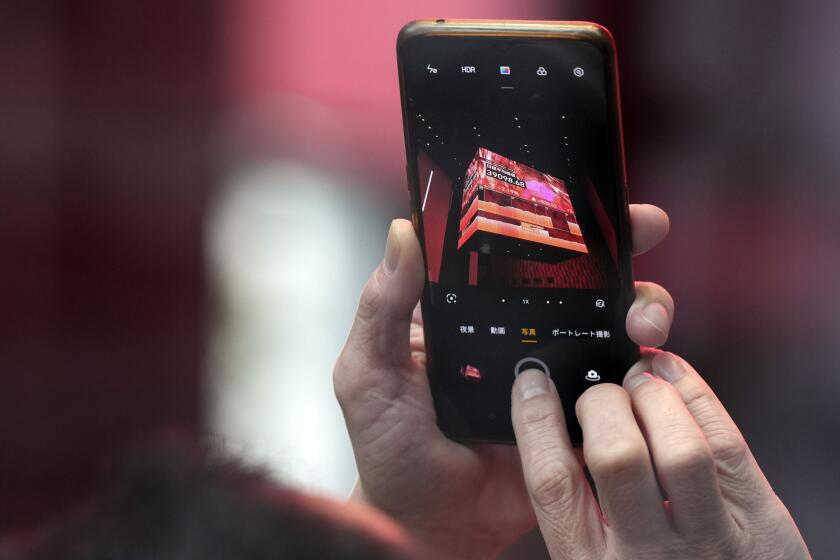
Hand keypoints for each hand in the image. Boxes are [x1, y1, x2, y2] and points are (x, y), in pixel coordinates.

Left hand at [333, 204, 672, 558]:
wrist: (430, 524)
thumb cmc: (390, 449)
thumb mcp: (369, 372)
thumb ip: (382, 307)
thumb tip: (403, 232)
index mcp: (468, 312)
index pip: (513, 251)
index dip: (549, 217)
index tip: (584, 191)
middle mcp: (516, 331)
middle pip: (577, 275)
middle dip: (619, 245)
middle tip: (645, 227)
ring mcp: (553, 371)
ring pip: (611, 320)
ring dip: (642, 303)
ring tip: (643, 318)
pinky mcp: (579, 413)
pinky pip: (623, 383)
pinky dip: (646, 366)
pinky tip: (649, 358)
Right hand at [511, 351, 811, 559]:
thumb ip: (577, 506)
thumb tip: (561, 421)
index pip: (553, 481)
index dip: (536, 420)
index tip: (533, 384)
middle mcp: (648, 556)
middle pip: (616, 455)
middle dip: (602, 401)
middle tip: (602, 393)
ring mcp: (710, 541)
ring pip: (682, 447)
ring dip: (656, 396)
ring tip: (644, 385)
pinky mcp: (760, 525)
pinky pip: (729, 443)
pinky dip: (698, 396)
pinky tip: (677, 381)